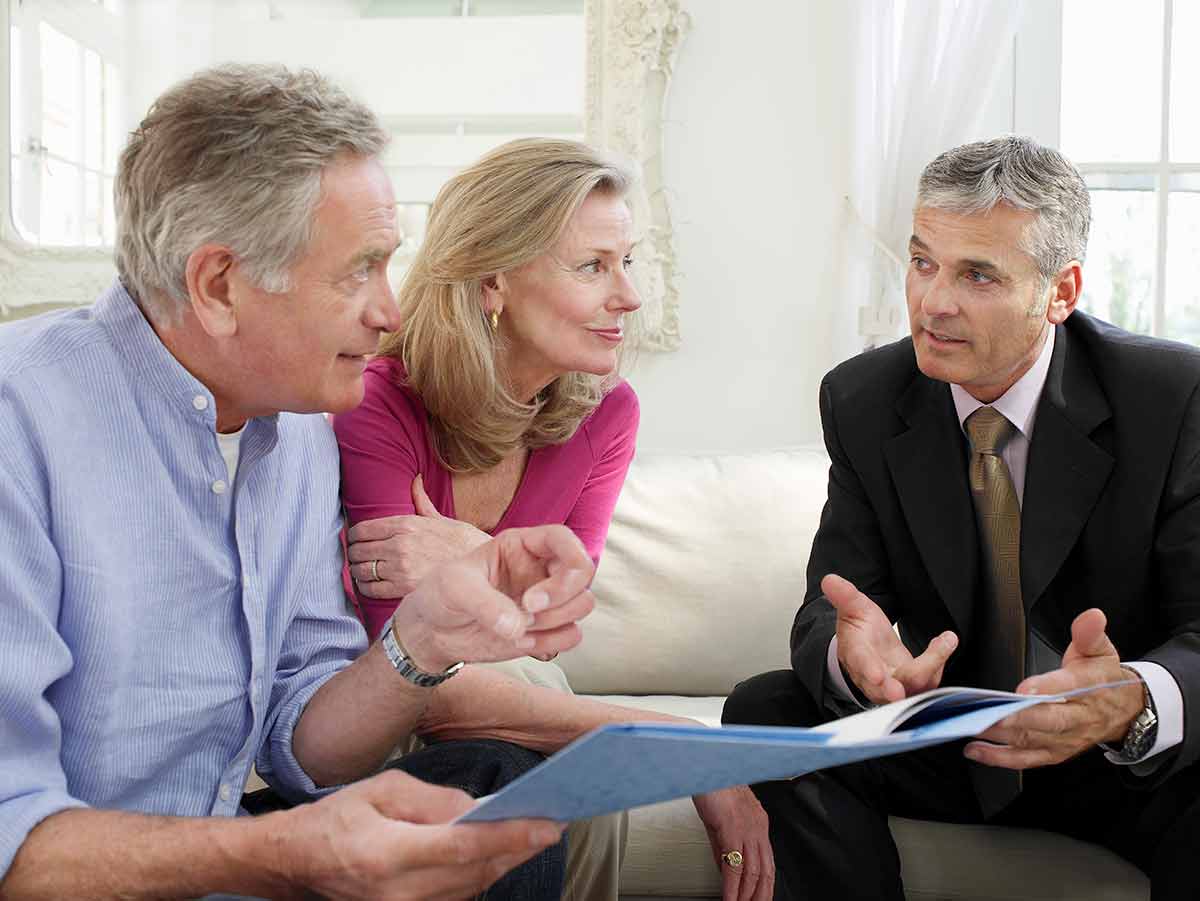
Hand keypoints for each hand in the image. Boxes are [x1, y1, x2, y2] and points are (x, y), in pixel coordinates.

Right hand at [274, 769, 564, 899]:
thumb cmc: (338, 819)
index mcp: (387, 855)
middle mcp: (398, 894)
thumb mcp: (383, 789)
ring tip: (532, 834)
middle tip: (552, 824)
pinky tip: (497, 853)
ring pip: (471, 889)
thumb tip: (478, 809)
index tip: (546, 825)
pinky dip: (480, 875)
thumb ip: (434, 800)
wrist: (296, 863)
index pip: (463, 847)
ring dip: (504, 863)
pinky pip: (457, 898)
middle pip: (475, 873)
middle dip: (517, 848)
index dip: (510, 837)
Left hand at [348, 475, 490, 598]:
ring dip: (358, 572)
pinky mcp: (403, 588)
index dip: (352, 537)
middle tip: (357, 558)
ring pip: (360, 570)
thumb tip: (415, 479)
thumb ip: (422, 502)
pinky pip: (370, 588)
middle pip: (357, 550)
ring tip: (362, 572)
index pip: (362, 529)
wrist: (481, 571)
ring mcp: (400, 567)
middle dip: (354, 555)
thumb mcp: (444, 519)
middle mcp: (399, 544)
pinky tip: (370, 585)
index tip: (354, 541)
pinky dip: (365, 587)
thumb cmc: (465, 545)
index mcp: (406, 524)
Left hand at [391, 524, 595, 670]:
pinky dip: (552, 642)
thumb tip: (517, 627)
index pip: (564, 539)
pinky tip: (522, 641)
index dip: (563, 564)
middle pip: (583, 572)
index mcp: (522, 546)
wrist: (434, 630)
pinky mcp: (547, 628)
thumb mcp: (454, 588)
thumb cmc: (442, 595)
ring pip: (583, 603)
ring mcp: (547, 599)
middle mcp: (541, 568)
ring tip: (518, 626)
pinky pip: (572, 635)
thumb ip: (484, 603)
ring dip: (555, 620)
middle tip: (526, 611)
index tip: (532, 598)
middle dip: (561, 597)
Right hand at [691, 786, 773, 900]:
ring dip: (747, 895)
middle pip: (766, 870)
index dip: (765, 883)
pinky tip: (730, 898)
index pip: (767, 861)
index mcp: (758, 823)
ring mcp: (746, 829)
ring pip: (753, 871)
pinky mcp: (732, 830)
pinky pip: (734, 866)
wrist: (705, 768)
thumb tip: (723, 869)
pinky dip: (733, 887)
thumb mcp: (719, 821)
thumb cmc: (712, 786)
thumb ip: (722, 846)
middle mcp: (757, 827)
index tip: (759, 898)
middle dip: (761, 895)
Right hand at [824, 573, 957, 703]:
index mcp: (856, 655)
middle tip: (906, 686)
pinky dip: (939, 662)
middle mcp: (874, 677)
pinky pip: (929, 681)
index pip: (861, 665)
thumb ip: (844, 596)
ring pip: (914, 687)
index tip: (878, 676)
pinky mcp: (913, 684)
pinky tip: (946, 642)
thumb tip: (830, 580)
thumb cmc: (860, 630)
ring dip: (931, 669)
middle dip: (896, 689)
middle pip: (886, 689)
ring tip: (944, 642)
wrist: (870, 648)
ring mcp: (895, 683)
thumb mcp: (853, 609)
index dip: (869, 671)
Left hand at [964, 608, 1144, 769]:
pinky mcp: (1053, 753)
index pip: (1069, 687)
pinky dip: (999, 757)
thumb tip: (1092, 616)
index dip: (1047, 688)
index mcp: (1089, 687)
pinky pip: (1025, 758)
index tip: (1025, 689)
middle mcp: (1077, 717)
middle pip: (1048, 720)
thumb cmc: (1104, 679)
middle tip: (989, 711)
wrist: (1123, 711)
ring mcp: (1064, 739)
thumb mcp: (1101, 651)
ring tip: (970, 725)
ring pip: (1031, 740)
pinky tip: (975, 749)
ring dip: (1000, 735)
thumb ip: (1090, 633)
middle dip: (1017, 717)